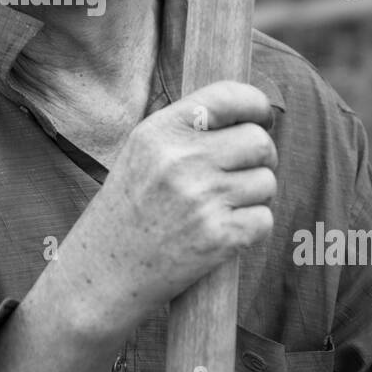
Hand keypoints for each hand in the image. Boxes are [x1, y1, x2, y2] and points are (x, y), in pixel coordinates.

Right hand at [56, 81, 276, 339]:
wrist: (105, 274)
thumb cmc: (128, 211)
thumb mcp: (142, 154)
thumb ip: (187, 130)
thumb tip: (251, 115)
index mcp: (160, 132)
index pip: (227, 96)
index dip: (255, 104)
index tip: (262, 117)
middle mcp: (181, 161)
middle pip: (258, 141)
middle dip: (262, 155)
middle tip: (244, 170)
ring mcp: (202, 200)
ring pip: (266, 181)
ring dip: (256, 194)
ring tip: (223, 206)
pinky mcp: (220, 237)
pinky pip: (265, 218)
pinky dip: (252, 226)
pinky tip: (223, 231)